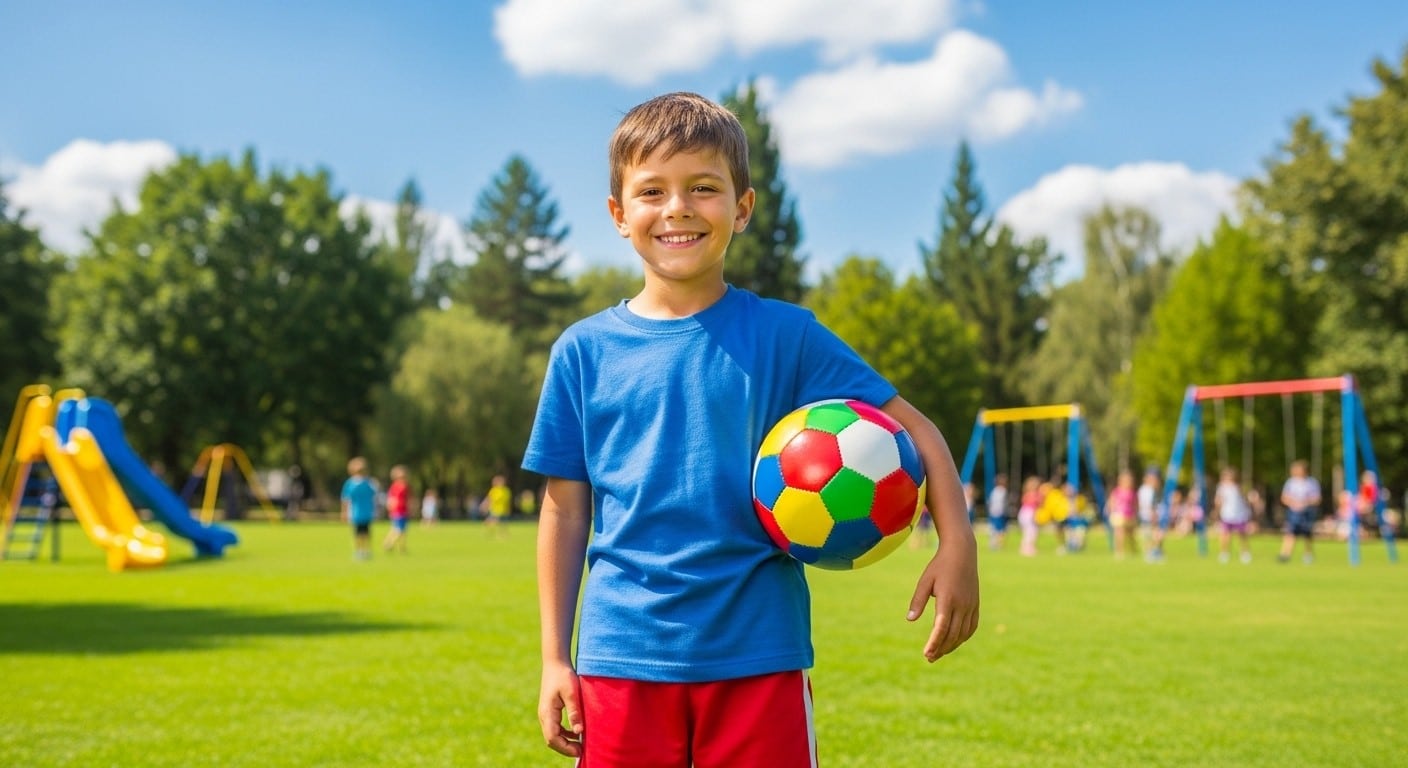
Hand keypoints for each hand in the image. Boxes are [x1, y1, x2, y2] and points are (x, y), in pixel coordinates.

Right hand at [538, 661, 583, 756]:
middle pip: (552, 740)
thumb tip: (579, 732)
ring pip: (553, 735)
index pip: (553, 738)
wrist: (555, 663)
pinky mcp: (550, 711)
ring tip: (580, 745)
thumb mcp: (571, 692)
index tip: (580, 751)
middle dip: (565, 748)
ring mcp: (546, 714)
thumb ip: (574, 712)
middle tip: (582, 751)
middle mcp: (544, 716)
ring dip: (565, 742)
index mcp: (547, 712)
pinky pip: (555, 728)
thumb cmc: (563, 675)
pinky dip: (565, 734)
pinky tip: (576, 733)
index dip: (565, 748)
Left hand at [906, 535, 979, 661]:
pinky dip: (963, 637)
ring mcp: (971, 605)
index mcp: (948, 599)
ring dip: (951, 645)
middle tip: (929, 658)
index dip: (934, 643)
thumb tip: (910, 619)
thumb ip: (918, 600)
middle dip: (941, 648)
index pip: (941, 627)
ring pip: (963, 633)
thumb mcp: (925, 581)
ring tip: (939, 653)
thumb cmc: (939, 566)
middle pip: (952, 634)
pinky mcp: (975, 605)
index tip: (926, 653)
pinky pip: (971, 627)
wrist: (962, 553)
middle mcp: (962, 605)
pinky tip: (954, 642)